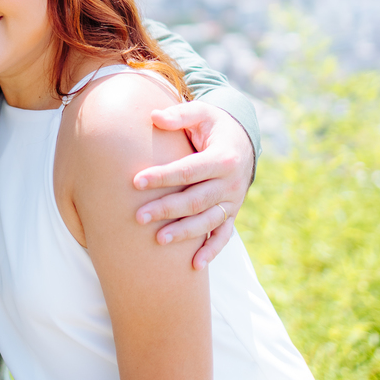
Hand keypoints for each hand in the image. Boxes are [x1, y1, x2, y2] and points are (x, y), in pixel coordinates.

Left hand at [133, 101, 254, 269]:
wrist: (243, 139)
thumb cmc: (214, 125)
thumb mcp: (202, 113)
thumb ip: (179, 115)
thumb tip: (153, 116)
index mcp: (223, 157)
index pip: (188, 170)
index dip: (163, 176)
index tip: (136, 181)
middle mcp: (232, 182)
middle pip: (196, 200)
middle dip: (167, 209)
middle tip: (139, 216)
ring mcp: (233, 201)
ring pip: (208, 221)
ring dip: (184, 233)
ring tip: (158, 240)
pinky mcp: (232, 213)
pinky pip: (224, 235)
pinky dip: (212, 251)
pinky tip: (194, 266)